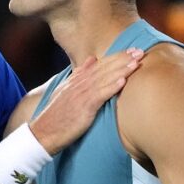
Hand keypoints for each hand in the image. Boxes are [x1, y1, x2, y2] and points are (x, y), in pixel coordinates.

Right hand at [29, 48, 143, 153]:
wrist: (43, 132)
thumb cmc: (56, 115)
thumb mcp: (65, 90)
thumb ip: (79, 74)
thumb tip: (91, 60)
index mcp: (76, 80)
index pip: (99, 64)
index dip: (116, 57)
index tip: (130, 51)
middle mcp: (79, 84)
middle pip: (104, 68)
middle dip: (122, 59)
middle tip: (139, 51)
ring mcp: (81, 95)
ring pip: (104, 78)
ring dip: (121, 70)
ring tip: (136, 63)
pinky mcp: (84, 107)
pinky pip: (100, 95)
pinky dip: (112, 87)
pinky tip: (123, 81)